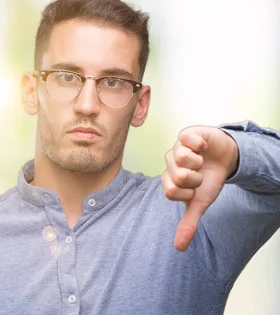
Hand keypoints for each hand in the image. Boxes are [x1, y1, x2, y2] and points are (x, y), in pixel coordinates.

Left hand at [162, 126, 238, 250]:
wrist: (224, 158)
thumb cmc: (209, 179)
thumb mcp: (200, 202)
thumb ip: (188, 222)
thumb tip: (179, 248)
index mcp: (168, 180)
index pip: (169, 192)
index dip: (187, 193)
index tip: (195, 189)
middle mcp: (168, 163)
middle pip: (177, 176)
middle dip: (196, 178)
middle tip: (200, 173)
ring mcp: (176, 147)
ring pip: (183, 159)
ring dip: (199, 163)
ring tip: (201, 160)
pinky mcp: (186, 134)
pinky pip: (187, 139)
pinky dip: (200, 145)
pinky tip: (203, 147)